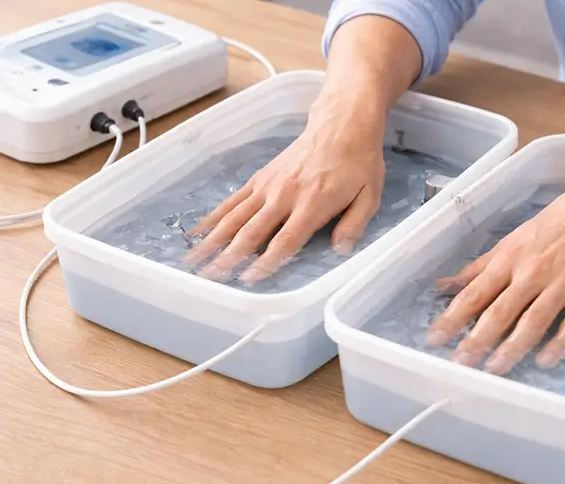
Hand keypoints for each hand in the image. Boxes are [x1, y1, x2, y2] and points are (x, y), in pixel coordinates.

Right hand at [184, 101, 385, 283]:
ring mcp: (268, 186)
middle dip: (229, 257)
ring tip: (194, 261)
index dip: (266, 261)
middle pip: (251, 232)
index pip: (285, 239)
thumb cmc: (359, 161)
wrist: (341, 124)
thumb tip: (341, 250)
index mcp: (312, 203)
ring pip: (235, 218)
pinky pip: (233, 201)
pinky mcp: (260, 179)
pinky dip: (214, 218)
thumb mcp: (370, 195)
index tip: (249, 278)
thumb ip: (354, 224)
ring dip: (214, 241)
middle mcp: (285, 195)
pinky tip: (199, 232)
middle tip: (210, 278)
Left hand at [426, 158, 564, 373]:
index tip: (434, 339)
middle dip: (477, 339)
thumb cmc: (557, 223)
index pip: (474, 294)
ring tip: (495, 368)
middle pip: (500, 311)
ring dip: (513, 347)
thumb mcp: (513, 241)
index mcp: (510, 259)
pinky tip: (544, 361)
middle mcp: (533, 272)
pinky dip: (559, 343)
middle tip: (459, 363)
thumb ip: (480, 267)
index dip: (452, 318)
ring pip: (534, 321)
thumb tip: (444, 285)